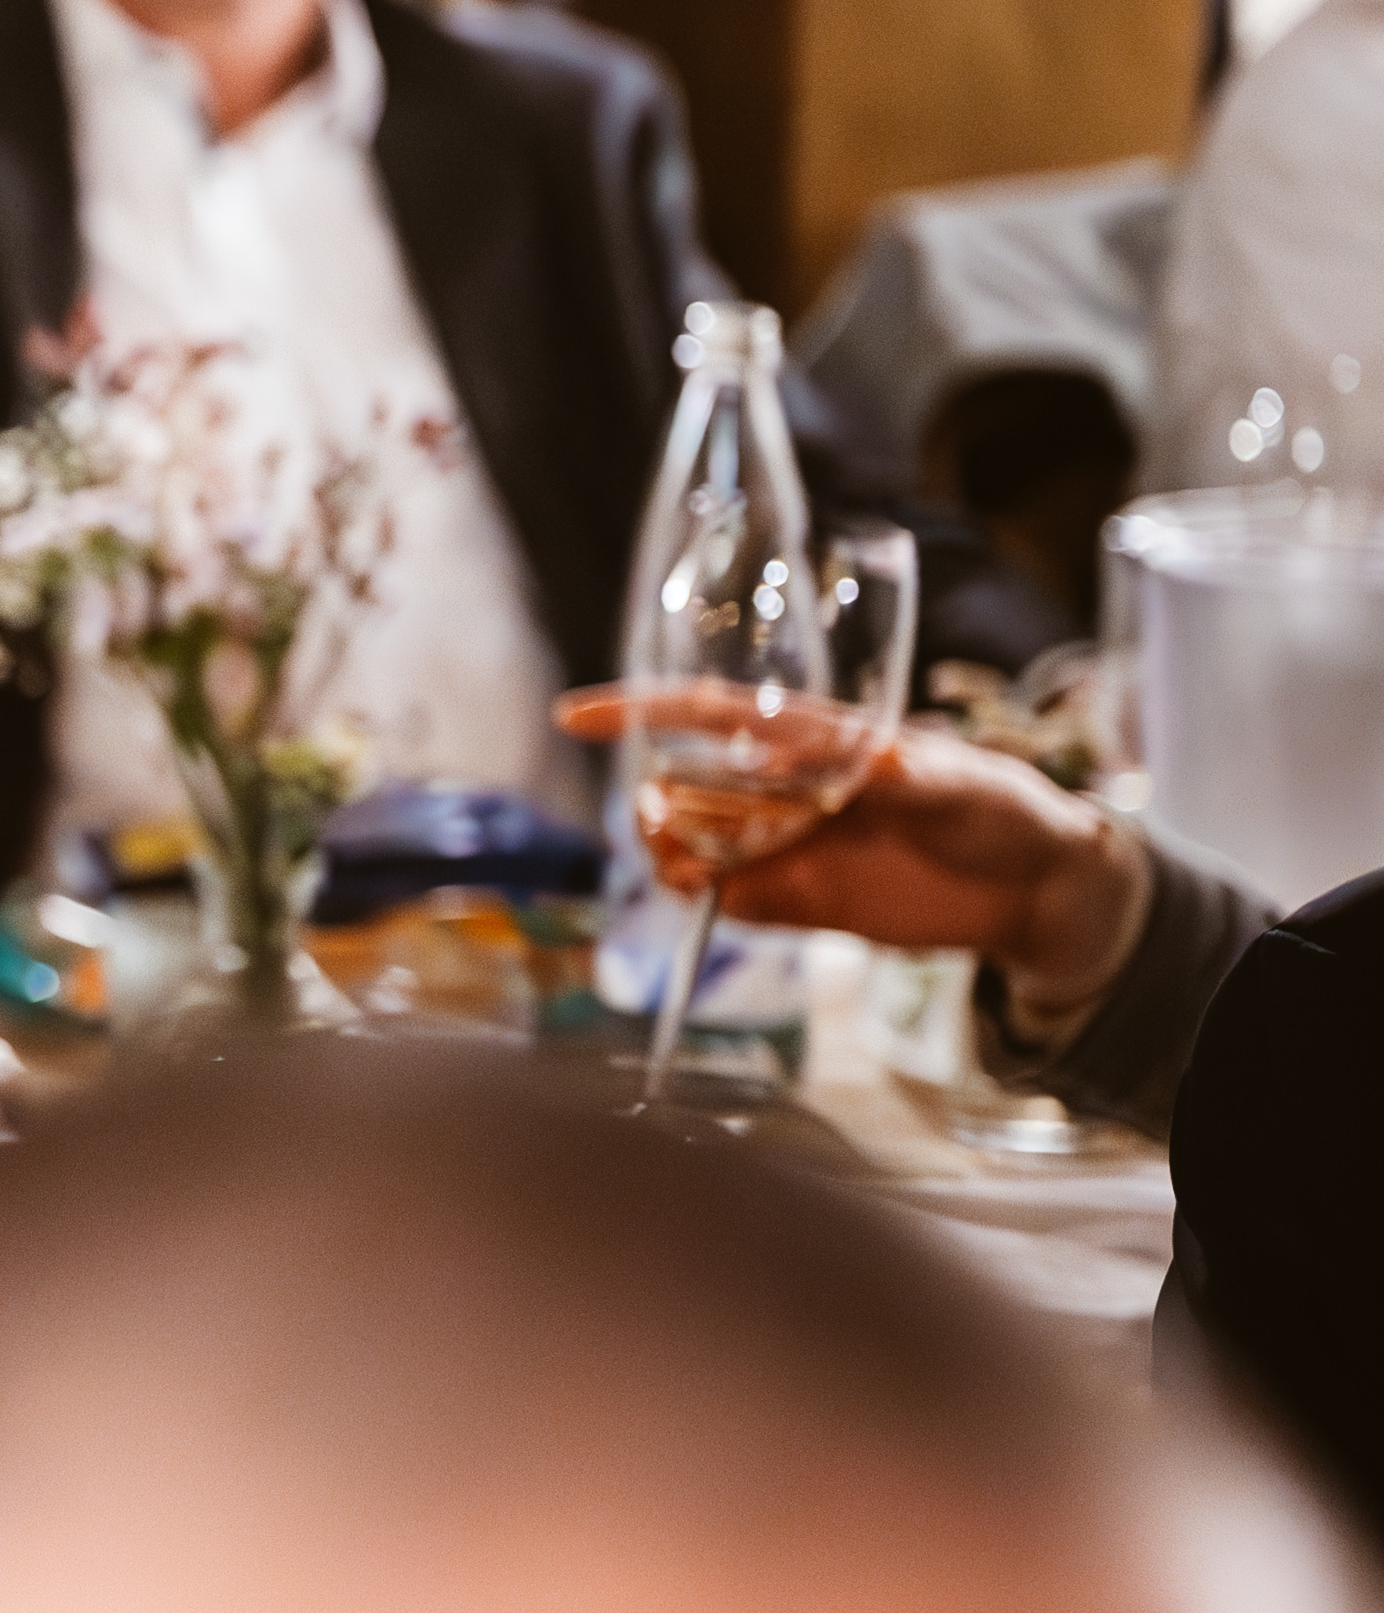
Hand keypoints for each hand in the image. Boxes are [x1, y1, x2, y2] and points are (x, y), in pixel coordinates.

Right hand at [553, 689, 1141, 994]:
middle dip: (663, 799)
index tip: (577, 715)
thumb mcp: (969, 785)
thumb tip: (862, 763)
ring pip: (696, 842)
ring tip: (686, 867)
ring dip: (674, 851)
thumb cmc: (1009, 813)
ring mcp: (787, 846)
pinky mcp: (795, 902)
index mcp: (820, 742)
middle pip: (691, 782)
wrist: (1035, 891)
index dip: (643, 710)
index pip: (715, 714)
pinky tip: (701, 895)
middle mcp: (789, 789)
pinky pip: (725, 897)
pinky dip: (700, 896)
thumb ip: (910, 777)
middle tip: (668, 830)